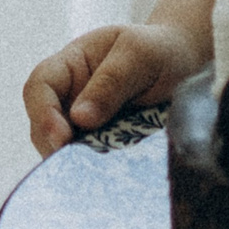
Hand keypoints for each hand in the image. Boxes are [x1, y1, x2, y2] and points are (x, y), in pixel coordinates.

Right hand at [22, 22, 204, 155]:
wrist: (187, 66)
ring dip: (73, 162)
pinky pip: (87, 161)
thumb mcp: (140, 54)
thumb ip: (111, 81)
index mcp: (72, 63)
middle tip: (77, 165)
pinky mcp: (102, 145)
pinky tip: (107, 178)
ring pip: (61, 148)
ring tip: (96, 173)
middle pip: (43, 123)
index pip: (40, 85)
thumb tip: (79, 119)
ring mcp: (84, 123)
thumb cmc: (161, 50)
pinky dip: (91, 171)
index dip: (43, 112)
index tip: (62, 138)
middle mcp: (70, 95)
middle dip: (54, 145)